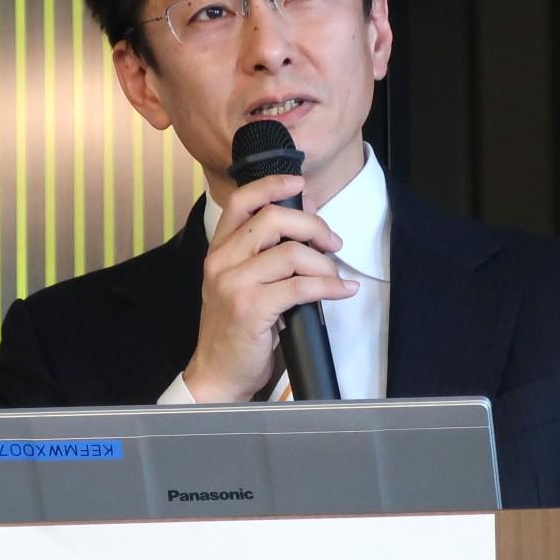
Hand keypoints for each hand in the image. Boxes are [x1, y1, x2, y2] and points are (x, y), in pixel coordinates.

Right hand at [181, 173, 359, 401]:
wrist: (218, 374)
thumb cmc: (236, 331)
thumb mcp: (243, 284)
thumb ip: (266, 254)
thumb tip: (307, 223)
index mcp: (219, 251)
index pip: (241, 202)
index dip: (272, 185)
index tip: (299, 184)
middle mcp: (221, 262)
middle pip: (272, 219)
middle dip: (313, 225)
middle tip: (332, 242)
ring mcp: (233, 285)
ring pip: (290, 252)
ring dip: (323, 262)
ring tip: (334, 276)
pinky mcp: (250, 308)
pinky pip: (300, 286)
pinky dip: (329, 286)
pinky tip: (342, 291)